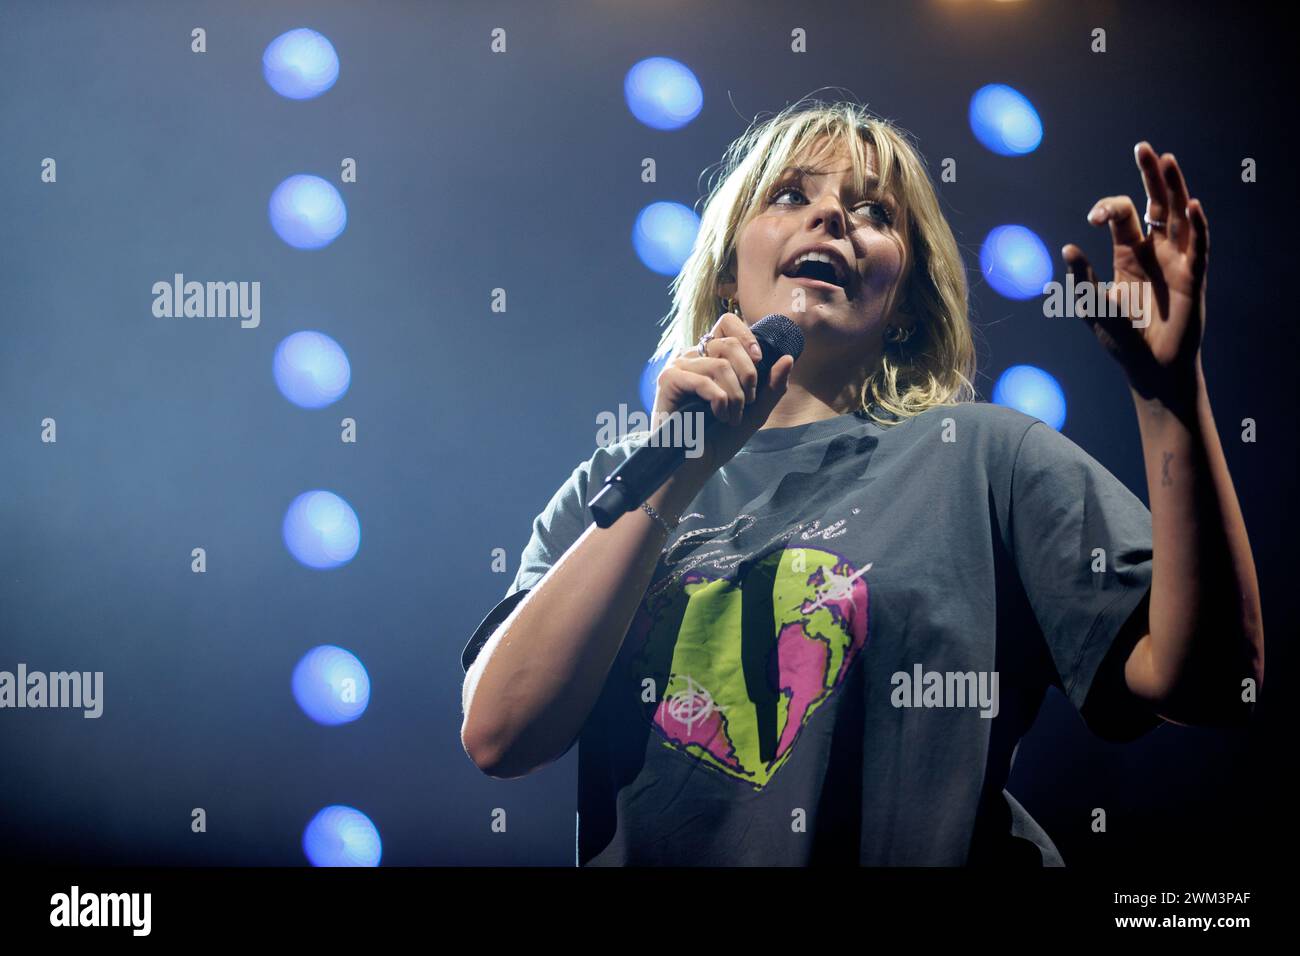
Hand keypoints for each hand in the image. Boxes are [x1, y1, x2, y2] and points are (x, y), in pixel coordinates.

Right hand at [651, 311, 793, 476]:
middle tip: (749, 402)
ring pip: (719, 364)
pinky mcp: (668, 381)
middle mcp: (692, 357)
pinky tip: (720, 417)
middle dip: (748, 374)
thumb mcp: (755, 411)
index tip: (760, 361)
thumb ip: (772, 386)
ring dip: (735, 396)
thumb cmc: (719, 438)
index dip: (747, 337)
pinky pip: (703, 380)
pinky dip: (719, 400)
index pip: (727, 323)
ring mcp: (678, 368)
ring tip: (732, 417)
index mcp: (710, 357)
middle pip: (727, 343)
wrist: (694, 465)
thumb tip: (788, 358)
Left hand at [1062, 142, 1207, 402]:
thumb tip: (1067, 248)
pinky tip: (1192, 205)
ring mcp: (1177, 262)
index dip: (1109, 207)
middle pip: (1156, 203)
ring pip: (1180, 216)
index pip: (1122, 215)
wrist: (1149, 368)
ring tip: (1168, 160)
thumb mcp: (1092, 307)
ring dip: (1175, 188)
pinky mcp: (1194, 278)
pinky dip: (1198, 226)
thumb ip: (1081, 279)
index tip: (1093, 217)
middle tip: (1143, 147)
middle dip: (1150, 176)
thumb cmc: (1122, 339)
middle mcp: (1155, 251)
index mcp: (1128, 253)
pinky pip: (1199, 247)